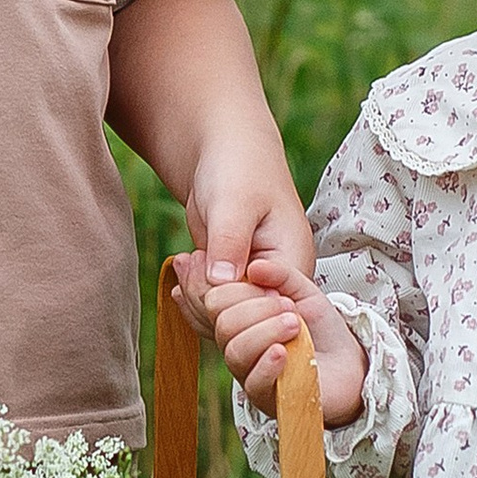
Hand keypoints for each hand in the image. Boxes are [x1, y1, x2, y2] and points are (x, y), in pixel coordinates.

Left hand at [181, 142, 315, 304]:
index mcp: (293, 264)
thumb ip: (229, 242)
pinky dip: (191, 294)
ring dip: (196, 294)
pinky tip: (182, 267)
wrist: (226, 156)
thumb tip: (221, 283)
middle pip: (243, 321)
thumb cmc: (239, 169)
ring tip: (186, 258)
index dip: (233, 300)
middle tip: (190, 259)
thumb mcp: (234, 202)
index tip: (206, 267)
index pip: (268, 310)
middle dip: (208, 296)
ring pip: (223, 319)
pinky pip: (212, 309)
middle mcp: (279, 284)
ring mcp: (255, 288)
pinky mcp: (233, 287)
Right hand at [202, 258, 368, 426]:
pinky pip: (253, 381)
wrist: (348, 363)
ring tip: (295, 325)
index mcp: (240, 315)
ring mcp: (249, 371)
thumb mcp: (303, 290)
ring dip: (266, 332)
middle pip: (223, 324)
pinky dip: (267, 363)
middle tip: (289, 307)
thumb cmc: (321, 328)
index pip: (215, 300)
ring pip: (235, 351)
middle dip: (257, 309)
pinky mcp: (266, 396)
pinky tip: (284, 352)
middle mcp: (237, 342)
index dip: (240, 290)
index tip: (275, 290)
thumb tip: (254, 267)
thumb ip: (281, 274)